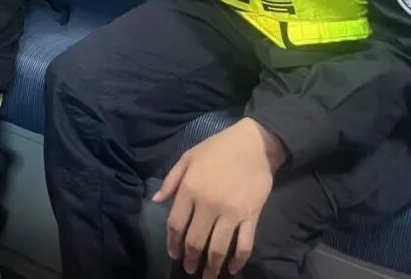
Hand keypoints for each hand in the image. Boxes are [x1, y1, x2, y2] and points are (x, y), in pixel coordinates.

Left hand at [153, 118, 286, 277]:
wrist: (253, 144)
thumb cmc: (217, 148)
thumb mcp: (188, 157)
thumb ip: (171, 180)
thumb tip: (156, 201)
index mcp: (190, 189)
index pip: (175, 224)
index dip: (172, 243)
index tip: (173, 254)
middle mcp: (208, 204)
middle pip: (195, 241)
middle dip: (190, 259)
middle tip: (189, 269)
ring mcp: (231, 212)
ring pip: (218, 248)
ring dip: (211, 267)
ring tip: (207, 275)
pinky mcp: (251, 216)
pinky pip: (244, 245)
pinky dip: (238, 261)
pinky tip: (233, 269)